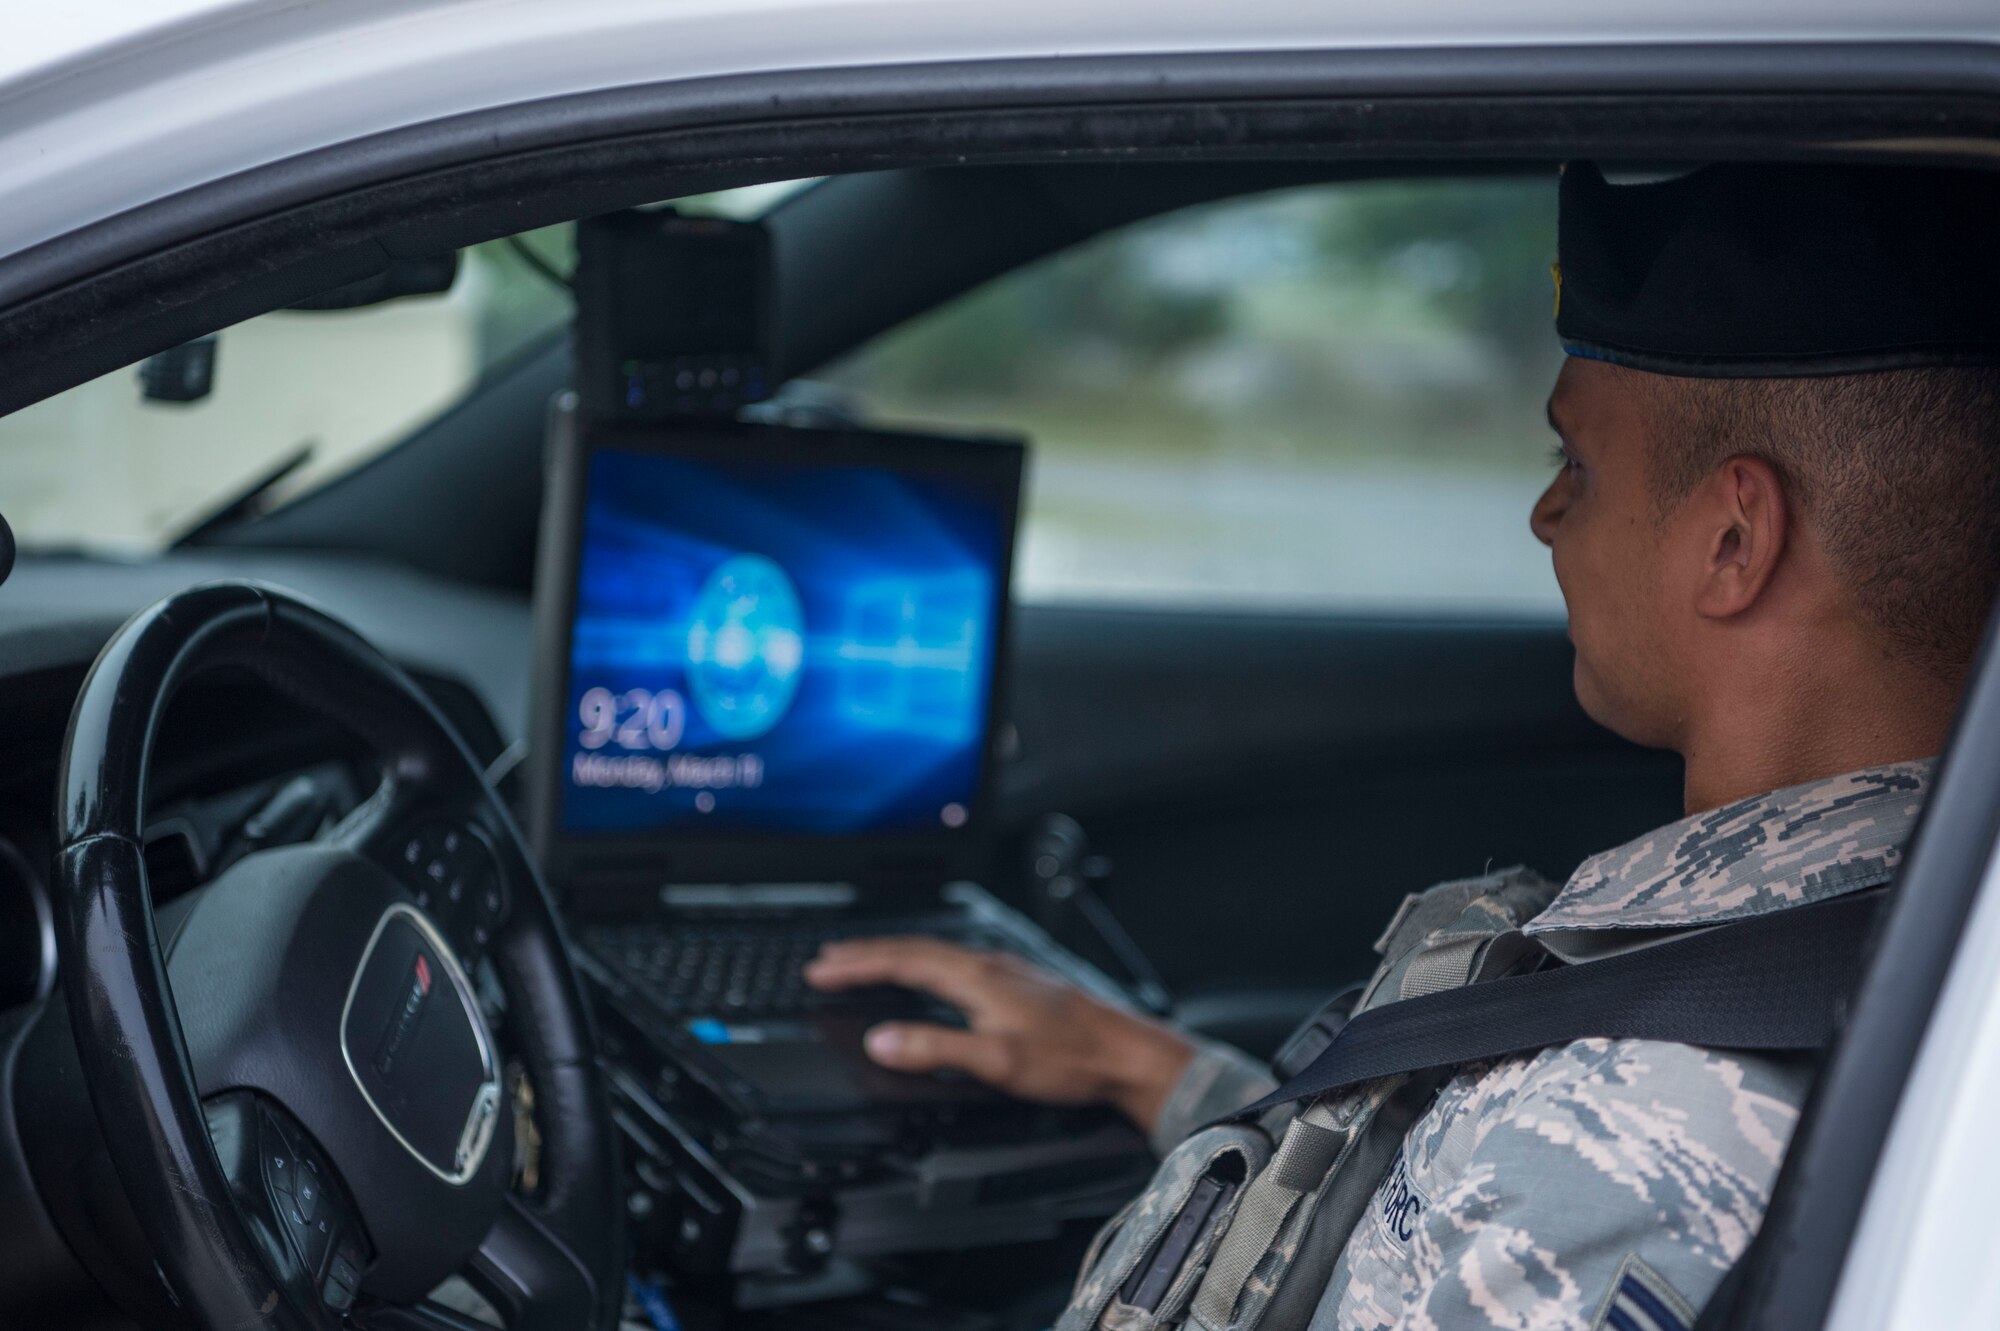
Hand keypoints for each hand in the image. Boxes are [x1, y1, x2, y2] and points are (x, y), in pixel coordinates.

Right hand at [804, 938, 1194, 1133]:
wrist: (1127, 1054)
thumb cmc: (1072, 1058)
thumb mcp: (997, 1061)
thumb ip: (936, 1050)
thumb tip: (882, 1041)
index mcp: (977, 976)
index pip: (902, 960)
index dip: (857, 966)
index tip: (820, 971)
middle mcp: (989, 963)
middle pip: (914, 949)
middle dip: (866, 954)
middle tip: (827, 961)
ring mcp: (1007, 970)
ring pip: (936, 953)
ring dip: (894, 956)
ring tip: (865, 962)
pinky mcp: (1020, 982)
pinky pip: (956, 961)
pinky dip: (925, 964)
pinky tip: (930, 974)